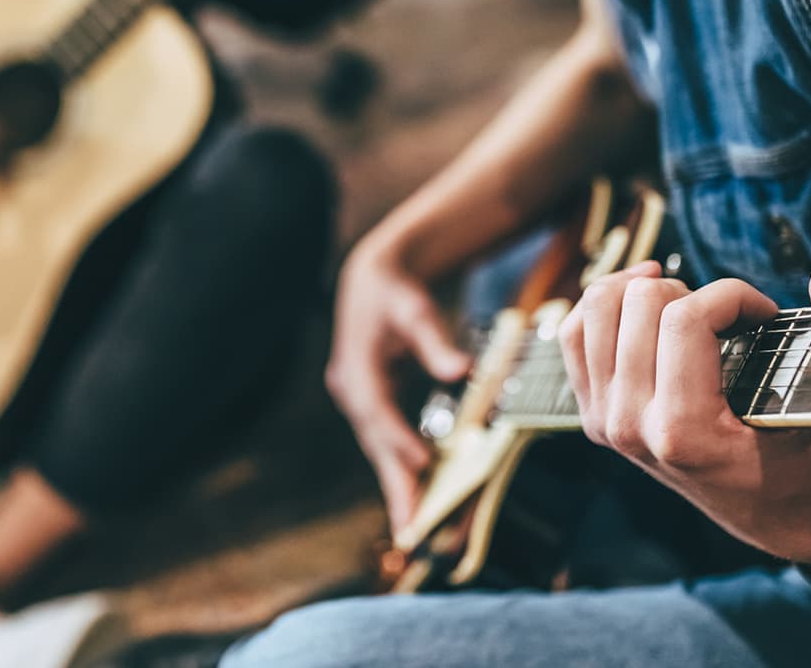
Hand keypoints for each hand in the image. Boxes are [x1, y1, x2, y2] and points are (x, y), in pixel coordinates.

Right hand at [327, 234, 473, 536]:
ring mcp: (356, 401)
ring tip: (413, 530)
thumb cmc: (395, 291)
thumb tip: (460, 371)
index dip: (397, 436)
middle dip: (394, 486)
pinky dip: (399, 471)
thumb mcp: (414, 308)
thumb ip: (435, 339)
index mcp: (356, 365)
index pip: (376, 407)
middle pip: (374, 443)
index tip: (420, 464)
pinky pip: (384, 445)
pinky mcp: (368, 407)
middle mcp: (350, 389)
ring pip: (378, 451)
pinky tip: (415, 499)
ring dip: (397, 489)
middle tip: (410, 530)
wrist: (370, 280)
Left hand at [559, 262, 810, 561]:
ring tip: (684, 301)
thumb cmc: (810, 470)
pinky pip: (574, 335)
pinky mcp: (593, 415)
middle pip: (639, 304)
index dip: (731, 295)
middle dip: (691, 291)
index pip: (684, 320)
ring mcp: (605, 421)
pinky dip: (604, 305)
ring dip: (643, 291)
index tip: (763, 312)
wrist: (770, 519)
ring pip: (597, 309)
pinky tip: (641, 301)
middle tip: (726, 316)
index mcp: (685, 431)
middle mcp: (632, 426)